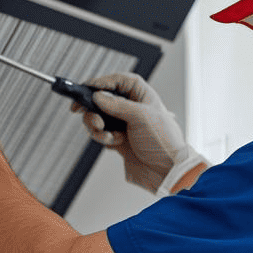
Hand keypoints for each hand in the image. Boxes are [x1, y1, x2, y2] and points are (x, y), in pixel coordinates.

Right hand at [77, 73, 205, 194]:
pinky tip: (113, 141)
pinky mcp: (118, 140)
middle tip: (87, 113)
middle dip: (93, 107)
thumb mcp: (141, 117)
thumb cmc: (164, 141)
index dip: (102, 82)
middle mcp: (132, 108)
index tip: (87, 87)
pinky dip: (102, 137)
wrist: (166, 171)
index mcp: (142, 96)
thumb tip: (98, 96)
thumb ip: (117, 105)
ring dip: (96, 125)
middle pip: (103, 99)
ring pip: (98, 117)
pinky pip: (101, 133)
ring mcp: (124, 125)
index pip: (119, 81)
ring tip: (104, 132)